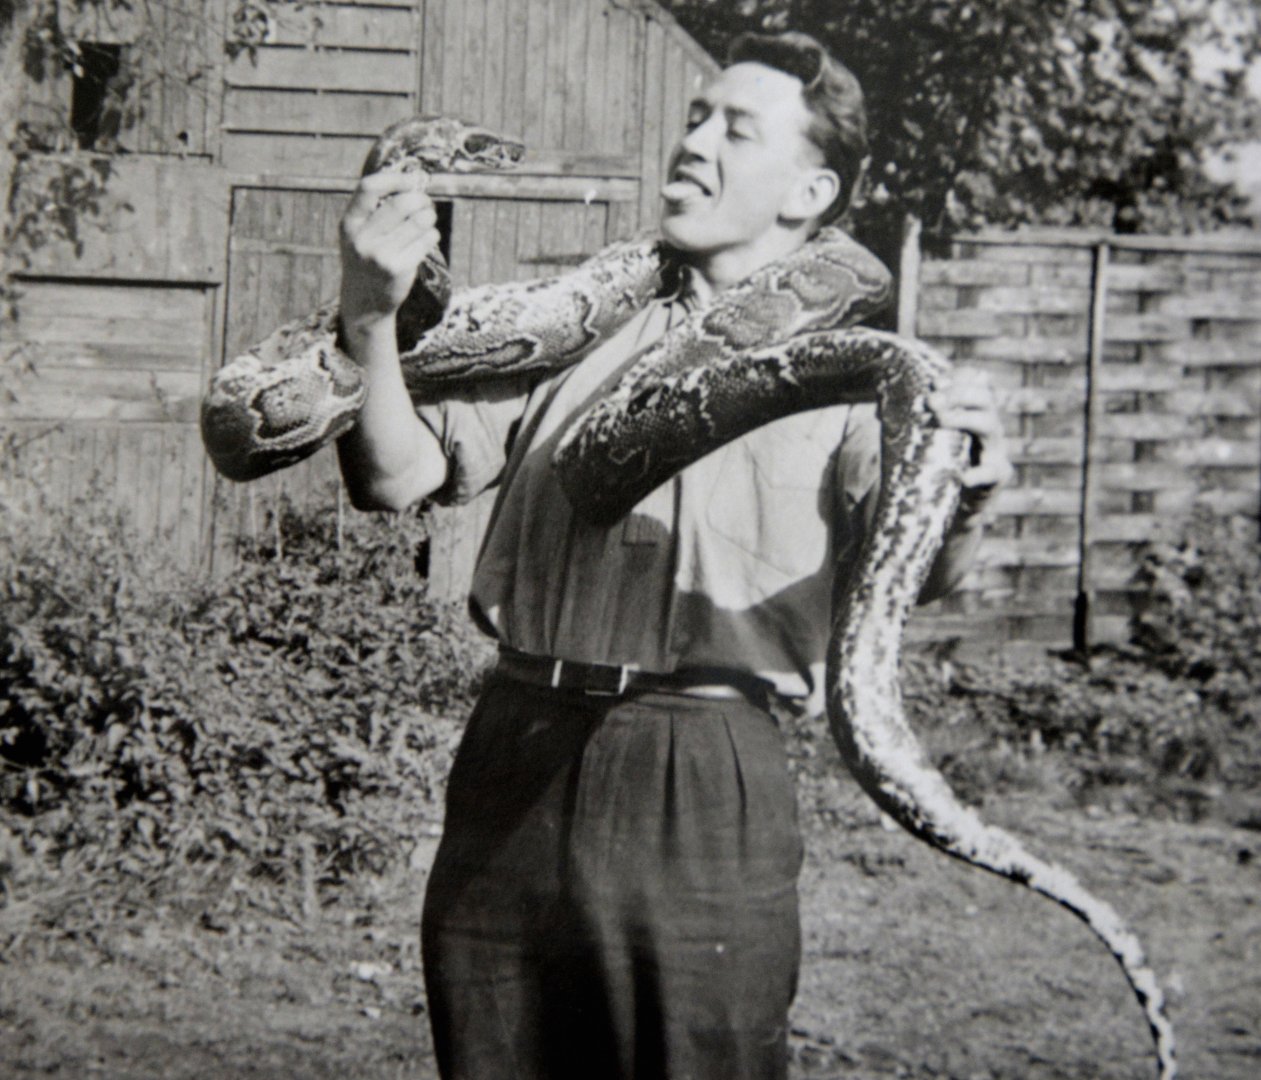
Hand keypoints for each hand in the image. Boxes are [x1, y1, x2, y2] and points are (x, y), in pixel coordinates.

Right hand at [338, 170, 440, 333]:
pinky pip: (427, 240)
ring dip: (429, 216)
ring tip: (427, 220)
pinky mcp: (399, 269)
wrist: (365, 302)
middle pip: (401, 203)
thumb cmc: (367, 258)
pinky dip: (432, 234)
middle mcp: (362, 239)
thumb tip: (416, 180)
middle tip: (426, 202)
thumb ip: (376, 208)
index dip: (395, 178)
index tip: (412, 179)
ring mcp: (381, 255)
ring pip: (419, 221)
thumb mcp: (359, 233)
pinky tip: (427, 238)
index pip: (369, 188)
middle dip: (420, 199)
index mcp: (349, 223)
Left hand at [927, 369, 1013, 512]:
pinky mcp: (999, 475)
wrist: (955, 503)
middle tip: (931, 401)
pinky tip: (964, 477)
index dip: (959, 378)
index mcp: (974, 412)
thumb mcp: (930, 440)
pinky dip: (978, 474)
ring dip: (964, 419)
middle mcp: (988, 425)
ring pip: (990, 426)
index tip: (934, 382)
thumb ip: (913, 423)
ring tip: (940, 420)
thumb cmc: (940, 464)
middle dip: (957, 394)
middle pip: (984, 399)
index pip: (976, 383)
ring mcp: (996, 449)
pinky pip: (992, 472)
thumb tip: (878, 411)